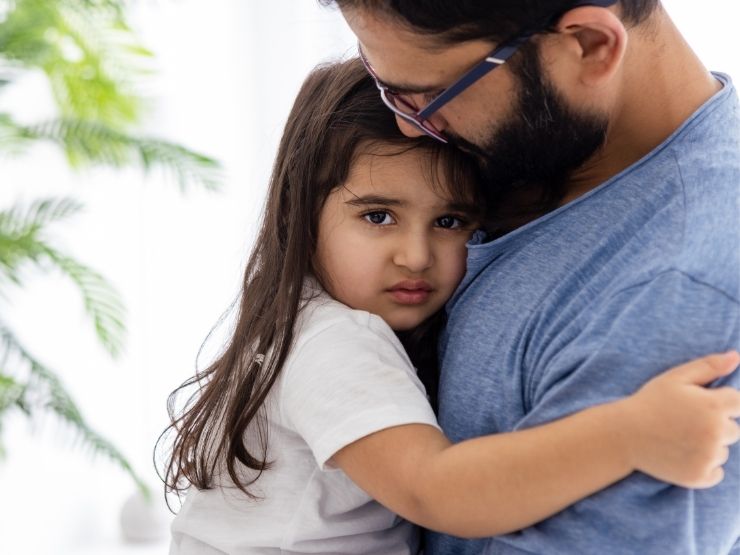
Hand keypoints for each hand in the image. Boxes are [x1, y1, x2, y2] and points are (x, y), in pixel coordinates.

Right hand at [618, 351, 739, 487]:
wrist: (623, 435)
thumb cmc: (649, 402)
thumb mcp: (675, 378)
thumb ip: (708, 366)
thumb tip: (736, 356)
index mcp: (713, 406)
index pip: (738, 403)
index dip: (718, 402)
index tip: (696, 406)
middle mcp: (716, 433)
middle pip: (734, 430)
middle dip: (715, 425)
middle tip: (684, 423)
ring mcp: (708, 457)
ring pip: (723, 451)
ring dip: (709, 446)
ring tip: (679, 438)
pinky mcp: (700, 476)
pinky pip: (716, 473)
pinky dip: (704, 466)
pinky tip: (682, 455)